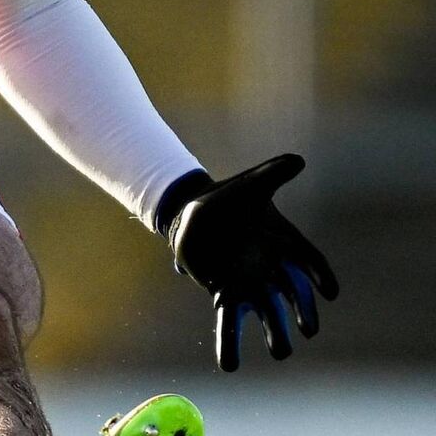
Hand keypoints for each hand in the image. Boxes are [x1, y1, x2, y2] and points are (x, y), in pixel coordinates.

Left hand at [165, 154, 338, 370]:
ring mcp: (249, 282)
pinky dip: (229, 342)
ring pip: (266, 313)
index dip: (320, 275)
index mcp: (283, 241)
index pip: (308, 261)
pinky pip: (228, 320)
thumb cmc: (229, 197)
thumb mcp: (252, 183)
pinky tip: (230, 366)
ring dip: (274, 333)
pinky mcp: (225, 291)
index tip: (330, 291)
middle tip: (308, 329)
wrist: (195, 209)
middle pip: (292, 295)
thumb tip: (299, 159)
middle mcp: (271, 267)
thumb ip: (274, 173)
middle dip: (302, 312)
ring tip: (280, 353)